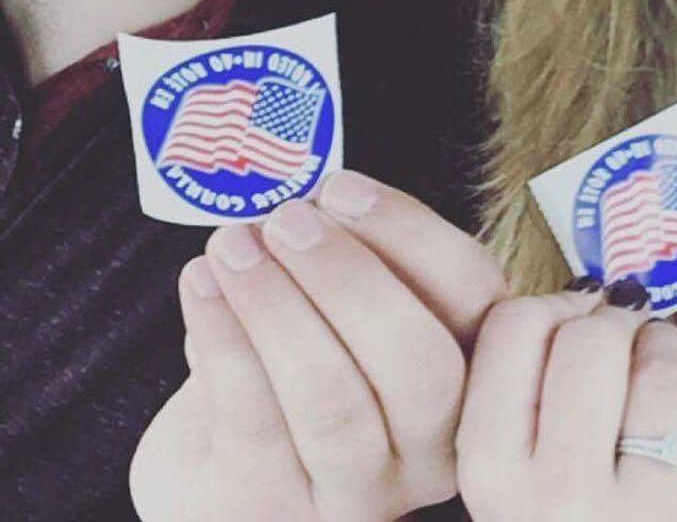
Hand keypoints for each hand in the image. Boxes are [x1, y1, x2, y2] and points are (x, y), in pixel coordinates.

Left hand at [130, 171, 507, 521]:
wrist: (217, 473)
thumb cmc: (297, 364)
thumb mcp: (349, 308)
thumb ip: (359, 257)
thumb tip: (317, 197)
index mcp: (471, 376)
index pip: (476, 300)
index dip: (412, 235)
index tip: (341, 188)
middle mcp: (431, 451)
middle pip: (422, 367)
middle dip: (348, 277)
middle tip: (287, 218)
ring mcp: (355, 497)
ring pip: (335, 401)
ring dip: (277, 305)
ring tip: (232, 243)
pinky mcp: (271, 515)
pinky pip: (253, 422)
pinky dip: (222, 338)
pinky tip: (200, 284)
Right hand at [456, 281, 676, 521]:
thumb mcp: (510, 489)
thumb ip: (522, 399)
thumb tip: (583, 293)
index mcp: (492, 476)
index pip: (512, 325)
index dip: (550, 307)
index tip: (569, 321)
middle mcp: (560, 493)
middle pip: (591, 334)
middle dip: (614, 323)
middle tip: (621, 342)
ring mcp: (646, 513)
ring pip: (662, 363)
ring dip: (665, 354)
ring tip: (657, 377)